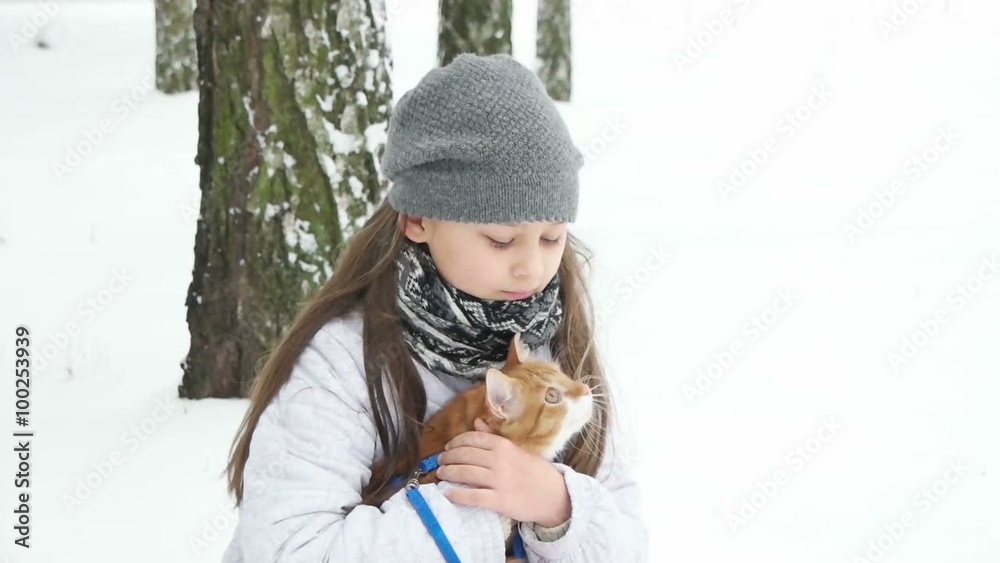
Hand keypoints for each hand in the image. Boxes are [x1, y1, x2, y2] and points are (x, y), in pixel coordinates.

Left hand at [437, 418, 570, 527]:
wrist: (555, 495)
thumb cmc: (536, 471)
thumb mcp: (517, 450)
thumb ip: (494, 437)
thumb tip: (477, 421)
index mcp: (503, 446)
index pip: (472, 438)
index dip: (455, 442)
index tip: (448, 447)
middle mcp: (499, 461)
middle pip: (465, 455)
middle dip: (448, 457)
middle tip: (440, 461)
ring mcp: (499, 481)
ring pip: (465, 473)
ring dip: (448, 473)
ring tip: (441, 474)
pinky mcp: (499, 500)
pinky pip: (473, 496)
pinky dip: (457, 495)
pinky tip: (447, 494)